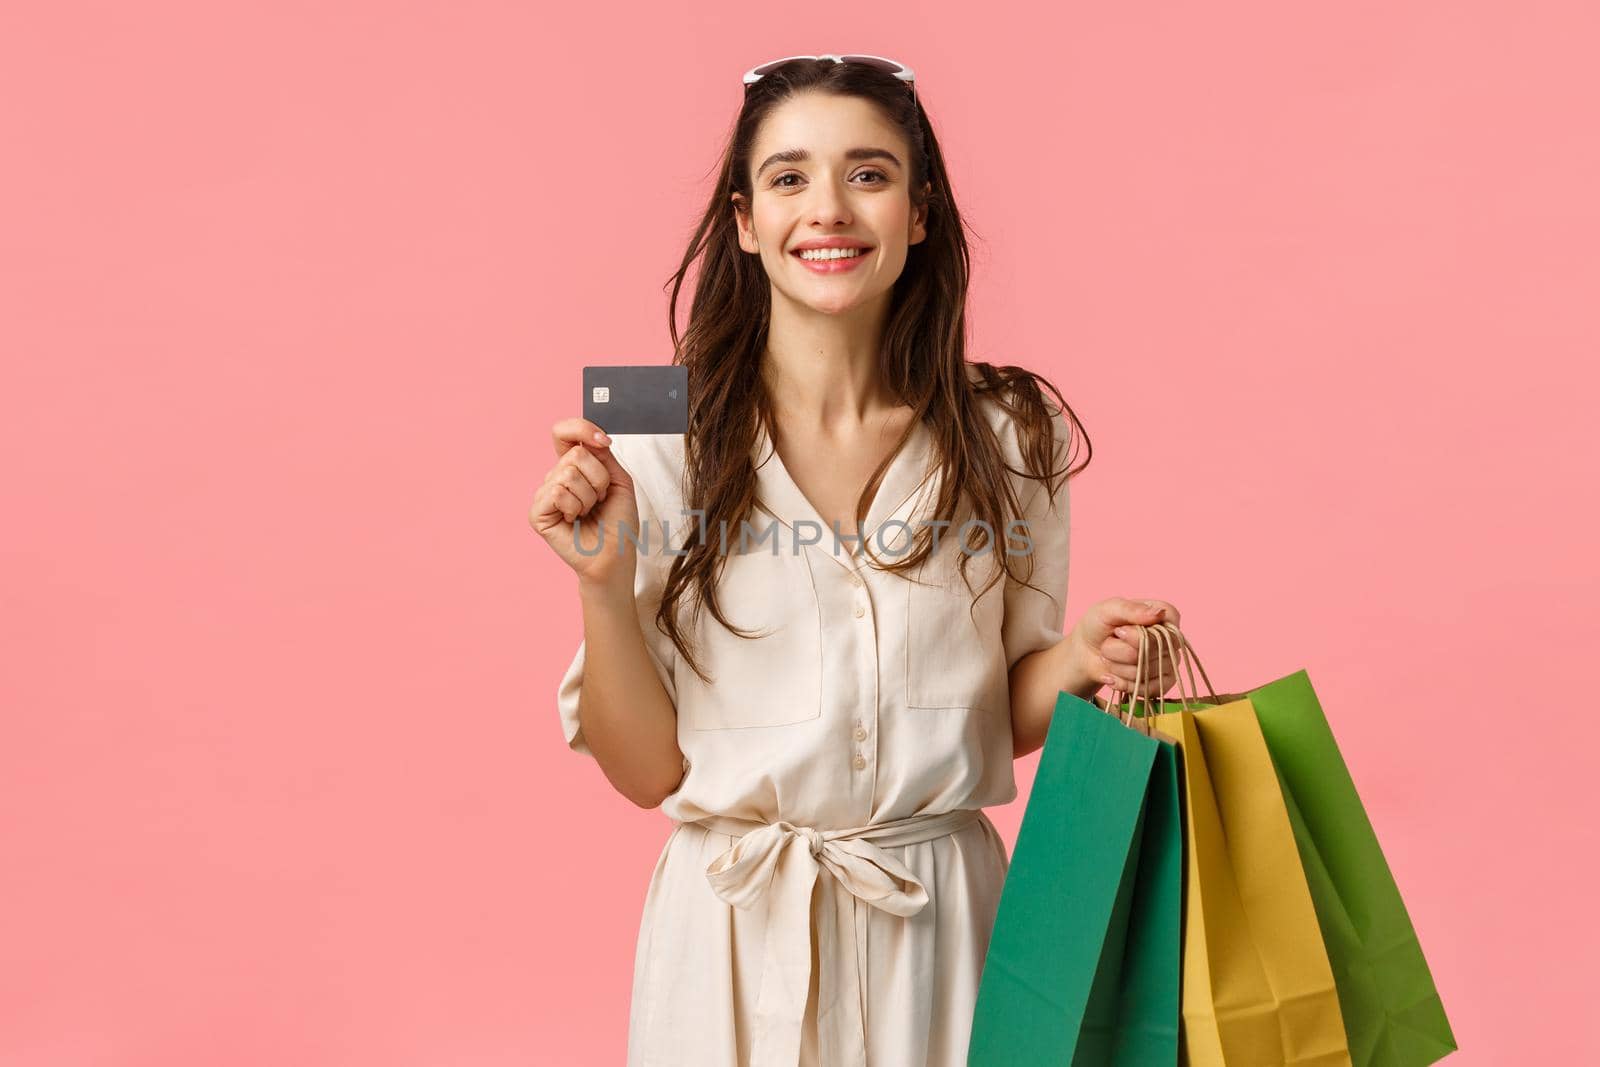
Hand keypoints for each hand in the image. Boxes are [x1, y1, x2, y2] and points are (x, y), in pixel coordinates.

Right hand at [528, 418, 639, 591]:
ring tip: (588, 512)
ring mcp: (544, 494)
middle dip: (599, 478)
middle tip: (600, 499)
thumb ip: (602, 454)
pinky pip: (556, 492)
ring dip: (589, 495)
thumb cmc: (618, 522)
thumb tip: (587, 438)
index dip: (582, 428)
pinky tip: (574, 520)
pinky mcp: (537, 513)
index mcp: (573, 466)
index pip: (564, 432)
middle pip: (575, 453)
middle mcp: (556, 477)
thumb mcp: (618, 480)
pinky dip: (575, 506)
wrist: (616, 555)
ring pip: (568, 473)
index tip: (604, 441)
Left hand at [1066, 597, 1184, 699]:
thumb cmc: (1099, 625)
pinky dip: (1124, 684)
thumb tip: (1160, 613)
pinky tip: (1111, 676)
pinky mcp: (1161, 683)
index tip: (1119, 632)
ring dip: (1118, 667)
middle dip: (1121, 651)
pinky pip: (1149, 689)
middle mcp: (1170, 639)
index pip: (1170, 626)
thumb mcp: (1107, 610)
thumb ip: (1131, 609)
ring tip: (1108, 657)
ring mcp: (1168, 662)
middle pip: (1154, 651)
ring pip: (1146, 671)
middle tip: (1107, 643)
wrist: (1086, 652)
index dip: (1140, 634)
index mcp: (1163, 615)